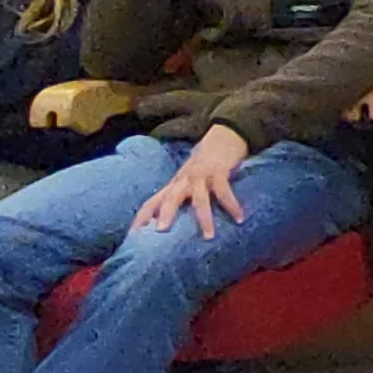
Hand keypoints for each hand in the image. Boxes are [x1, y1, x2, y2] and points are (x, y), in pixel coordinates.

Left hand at [133, 125, 253, 237]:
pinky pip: (224, 192)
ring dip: (204, 218)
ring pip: (198, 199)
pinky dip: (231, 205)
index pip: (152, 203)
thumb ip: (180, 196)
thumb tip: (169, 222)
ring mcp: (201, 175)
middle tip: (160, 231)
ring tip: (209, 236)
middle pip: (170, 199)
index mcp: (174, 185)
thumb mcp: (189, 179)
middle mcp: (184, 181)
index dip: (142, 218)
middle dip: (165, 214)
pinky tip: (240, 218)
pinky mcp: (219, 171)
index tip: (132, 237)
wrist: (224, 135)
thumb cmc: (206, 162)